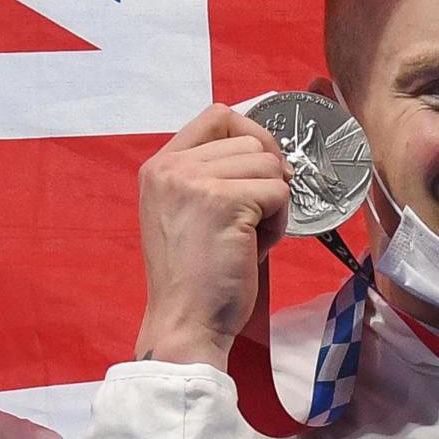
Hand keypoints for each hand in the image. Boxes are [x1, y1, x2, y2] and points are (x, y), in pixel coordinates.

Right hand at [133, 106, 291, 366]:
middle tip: (248, 222)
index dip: (251, 135)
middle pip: (250, 140)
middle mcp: (172, 167)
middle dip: (263, 179)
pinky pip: (279, 193)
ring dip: (272, 204)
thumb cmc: (194, 277)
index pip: (217, 116)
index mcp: (159, 166)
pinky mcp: (224, 202)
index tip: (260, 169)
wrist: (185, 322)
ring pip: (268, 166)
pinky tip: (253, 249)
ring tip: (247, 238)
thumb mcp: (186, 211)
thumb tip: (267, 151)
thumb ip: (211, 175)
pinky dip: (278, 224)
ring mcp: (196, 181)